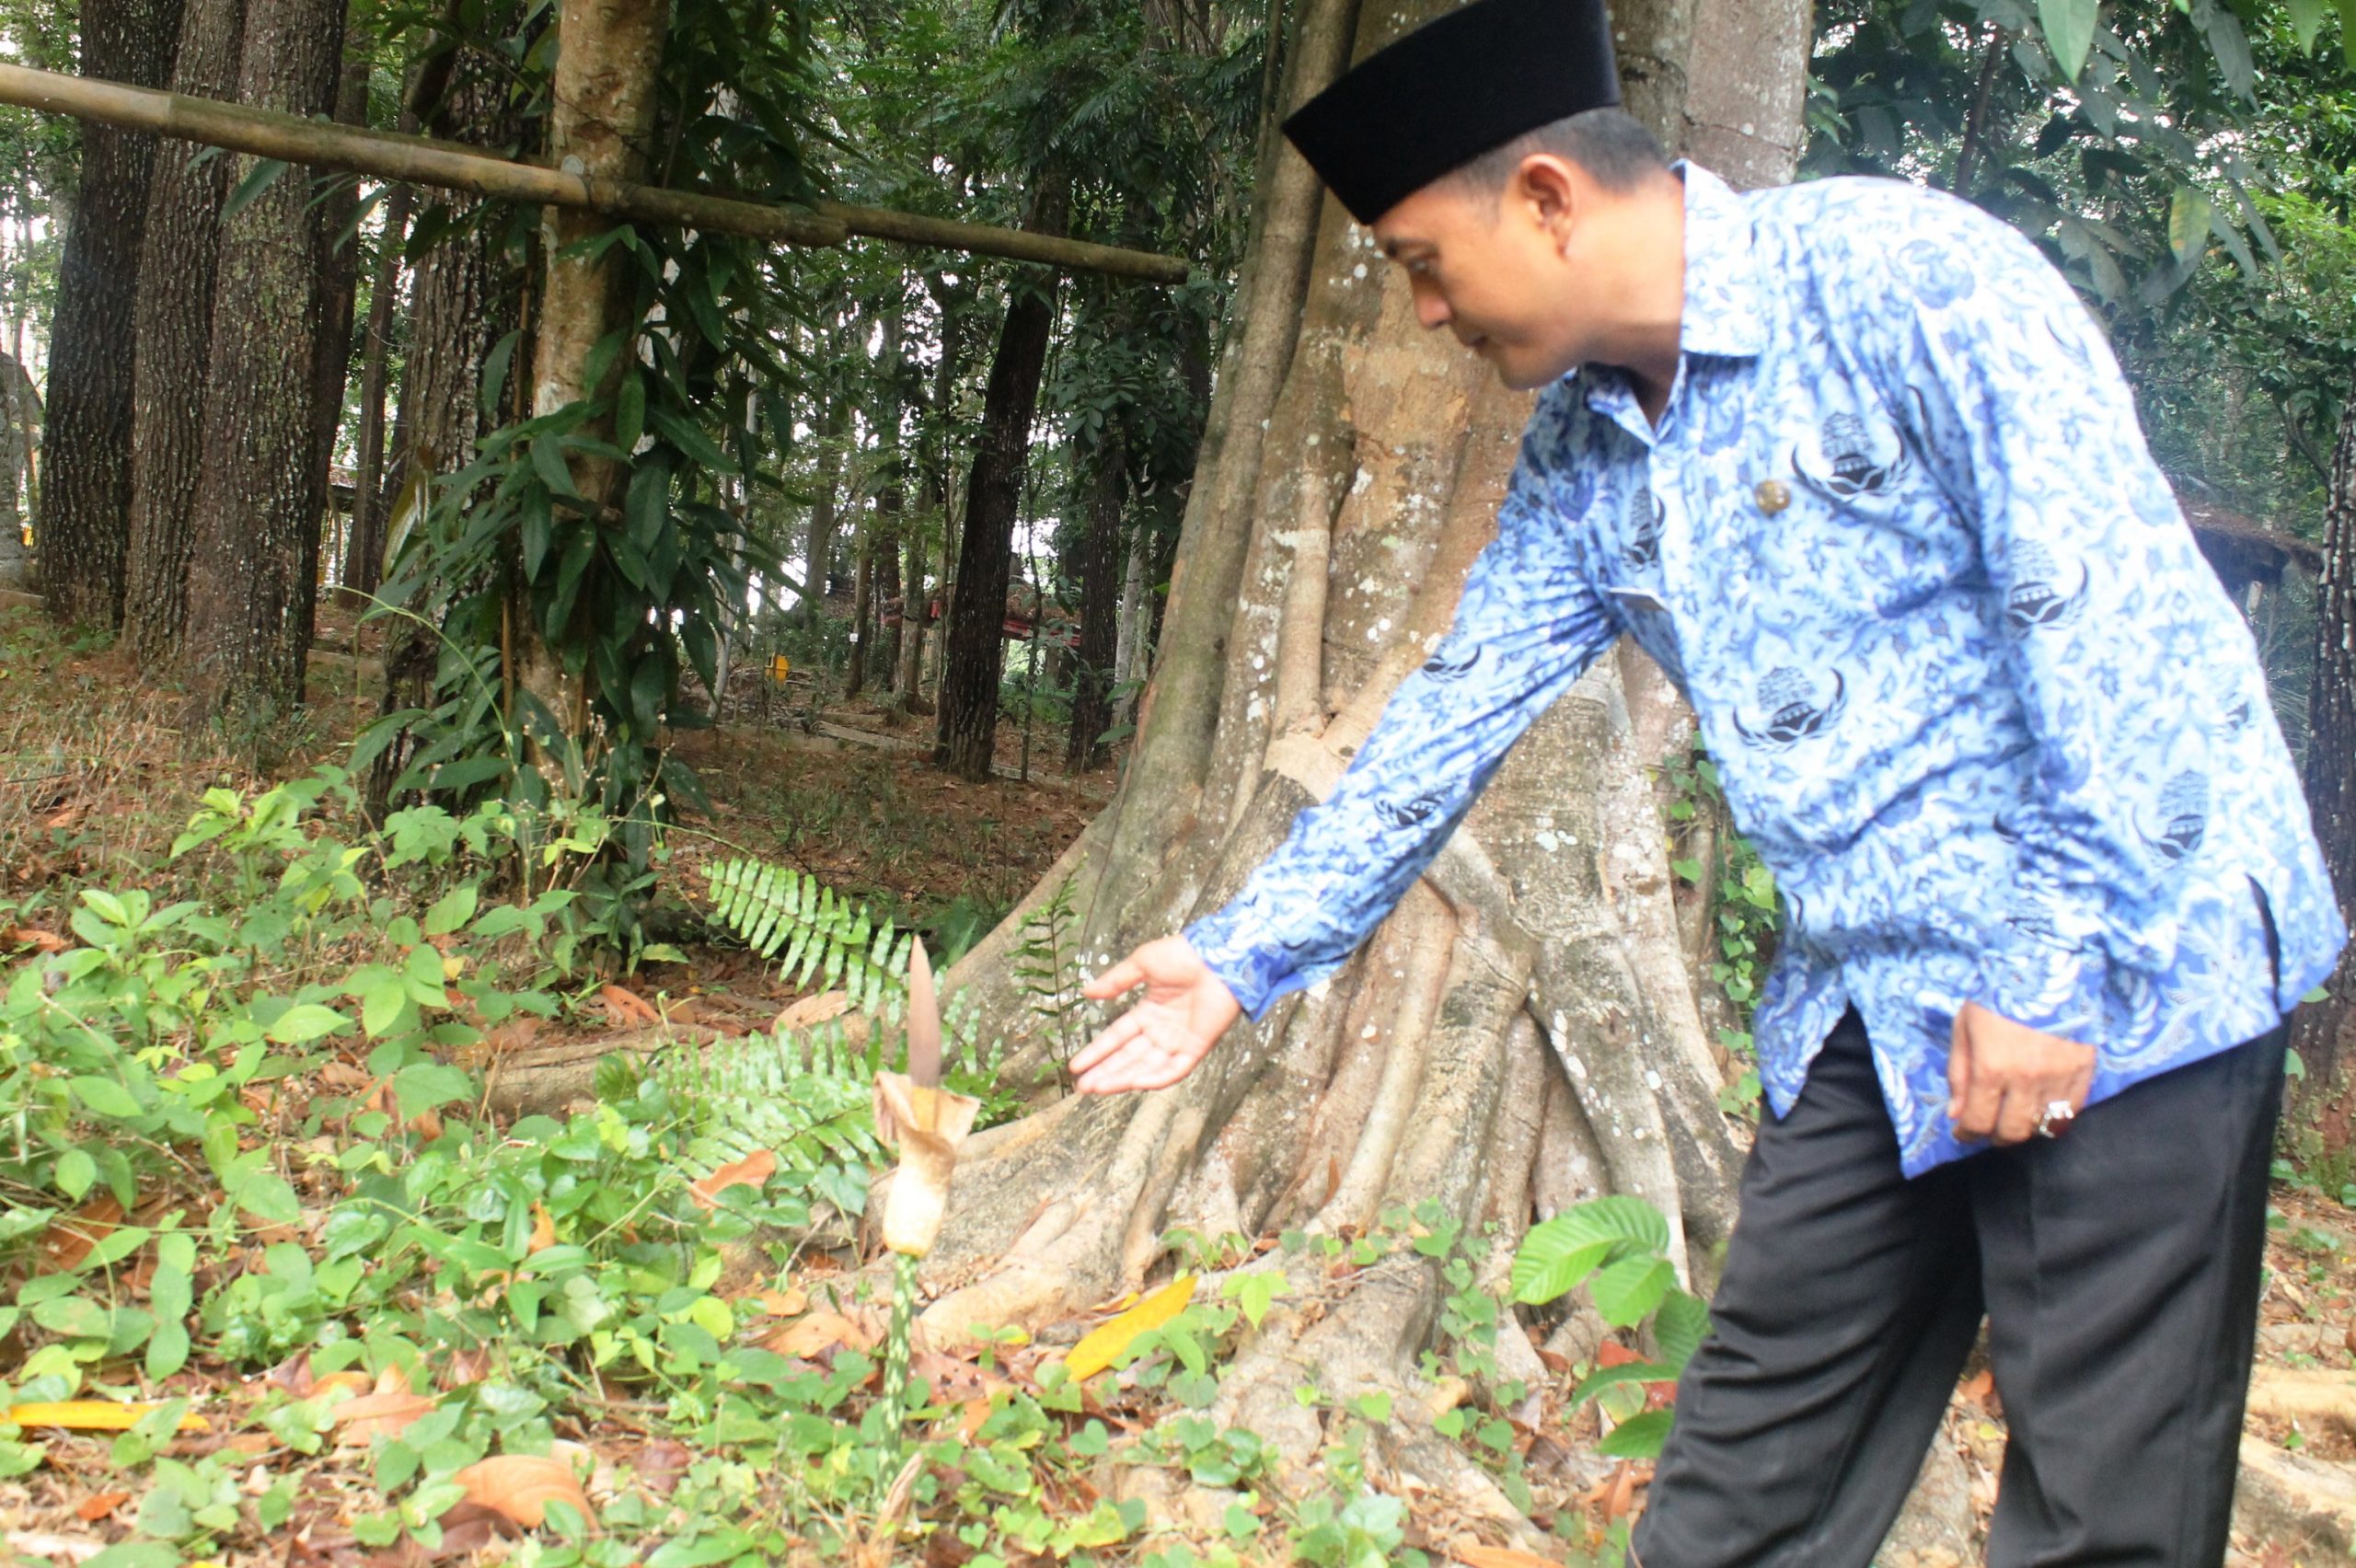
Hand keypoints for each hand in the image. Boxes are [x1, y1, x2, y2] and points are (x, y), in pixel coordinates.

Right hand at [1070, 935, 1241, 1093]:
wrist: (1219, 955)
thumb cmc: (1184, 954)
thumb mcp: (1142, 963)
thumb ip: (1115, 981)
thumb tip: (1087, 992)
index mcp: (1148, 1012)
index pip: (1117, 1037)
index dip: (1097, 1052)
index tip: (1075, 1066)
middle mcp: (1161, 1031)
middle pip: (1128, 1058)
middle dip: (1105, 1073)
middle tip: (1082, 1087)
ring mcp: (1178, 1041)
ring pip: (1146, 1068)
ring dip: (1122, 1079)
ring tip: (1097, 1087)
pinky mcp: (1197, 1048)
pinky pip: (1174, 1070)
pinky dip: (1155, 1078)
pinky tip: (1133, 1082)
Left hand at [1946, 1001, 2096, 1144]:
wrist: (2047, 968)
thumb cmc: (1998, 995)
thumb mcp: (1965, 1027)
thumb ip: (1958, 1073)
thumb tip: (1955, 1114)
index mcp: (1991, 1068)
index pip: (1978, 1121)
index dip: (1967, 1134)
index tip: (1962, 1133)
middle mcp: (2026, 1080)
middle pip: (2013, 1132)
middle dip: (1996, 1136)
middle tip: (1989, 1128)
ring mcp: (2059, 1078)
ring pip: (2043, 1126)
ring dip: (2025, 1128)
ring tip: (2014, 1118)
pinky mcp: (2085, 1071)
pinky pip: (2072, 1111)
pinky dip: (2055, 1117)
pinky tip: (2043, 1108)